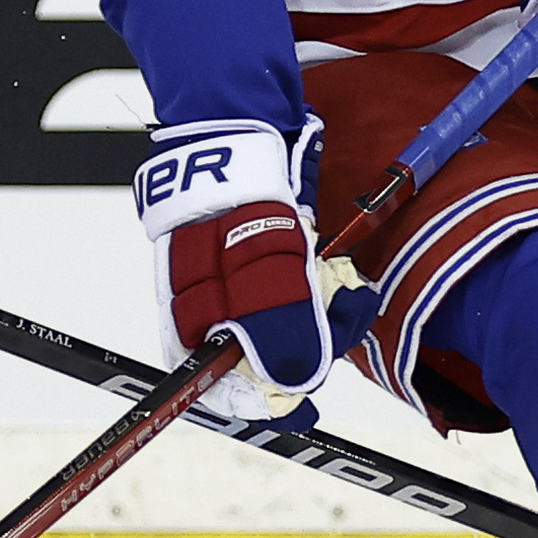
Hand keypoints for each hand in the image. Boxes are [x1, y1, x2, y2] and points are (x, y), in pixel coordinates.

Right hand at [134, 117, 378, 429]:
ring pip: (292, 331)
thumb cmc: (234, 204)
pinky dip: (326, 294)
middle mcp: (213, 315)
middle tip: (339, 319)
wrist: (237, 132)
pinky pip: (302, 299)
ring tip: (345, 292)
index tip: (306, 405)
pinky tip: (339, 277)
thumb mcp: (262, 279)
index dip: (266, 403)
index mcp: (192, 329)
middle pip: (265, 364)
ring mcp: (241, 289)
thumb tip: (294, 386)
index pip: (223, 392)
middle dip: (311, 353)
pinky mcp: (268, 265)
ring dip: (327, 320)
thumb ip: (279, 338)